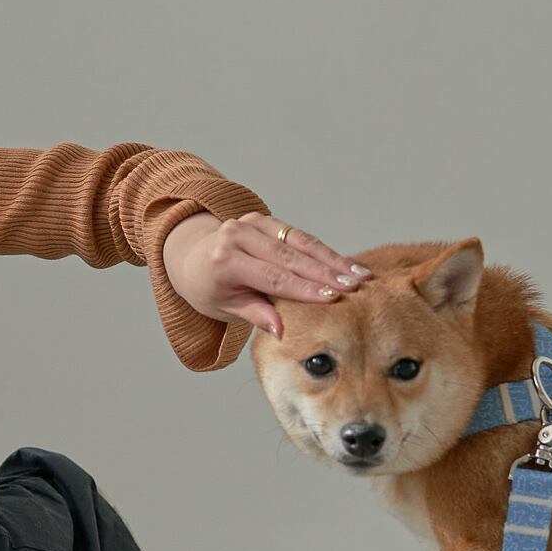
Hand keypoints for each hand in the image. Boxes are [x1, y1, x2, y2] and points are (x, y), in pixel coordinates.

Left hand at [160, 210, 370, 340]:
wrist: (192, 257)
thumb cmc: (208, 288)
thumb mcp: (225, 308)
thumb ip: (255, 314)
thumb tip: (282, 331)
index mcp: (223, 260)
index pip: (272, 277)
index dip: (305, 288)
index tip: (334, 298)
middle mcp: (237, 235)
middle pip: (290, 257)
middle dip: (326, 272)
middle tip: (356, 286)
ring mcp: (251, 222)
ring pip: (299, 242)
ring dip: (332, 259)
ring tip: (359, 275)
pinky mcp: (264, 219)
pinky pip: (298, 236)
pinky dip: (323, 250)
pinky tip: (344, 263)